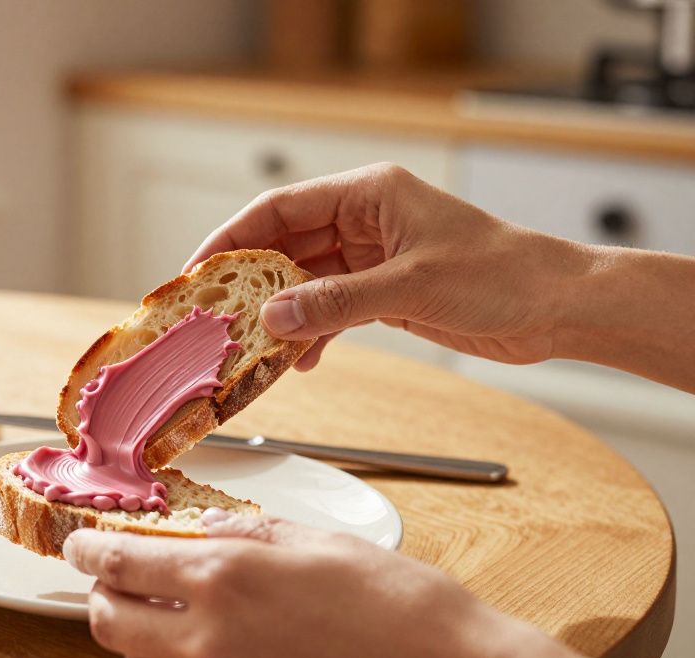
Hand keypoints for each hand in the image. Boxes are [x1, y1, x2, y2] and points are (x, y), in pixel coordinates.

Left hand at [65, 517, 644, 657]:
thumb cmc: (403, 606)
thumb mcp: (322, 542)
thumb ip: (250, 534)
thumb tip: (205, 530)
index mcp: (225, 578)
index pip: (119, 563)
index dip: (88, 550)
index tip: (79, 543)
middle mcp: (210, 640)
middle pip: (109, 624)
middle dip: (101, 595)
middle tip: (115, 576)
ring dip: (134, 639)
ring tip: (162, 614)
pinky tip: (207, 650)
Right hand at [185, 163, 591, 370]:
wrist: (558, 307)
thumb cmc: (501, 275)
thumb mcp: (410, 287)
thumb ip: (336, 303)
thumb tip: (273, 320)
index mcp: (368, 193)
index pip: (280, 209)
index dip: (233, 238)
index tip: (199, 271)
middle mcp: (364, 220)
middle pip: (285, 246)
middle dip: (251, 284)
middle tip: (215, 319)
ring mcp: (372, 258)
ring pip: (304, 284)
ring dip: (281, 317)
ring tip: (254, 349)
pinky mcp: (383, 292)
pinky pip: (329, 310)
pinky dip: (312, 335)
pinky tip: (302, 363)